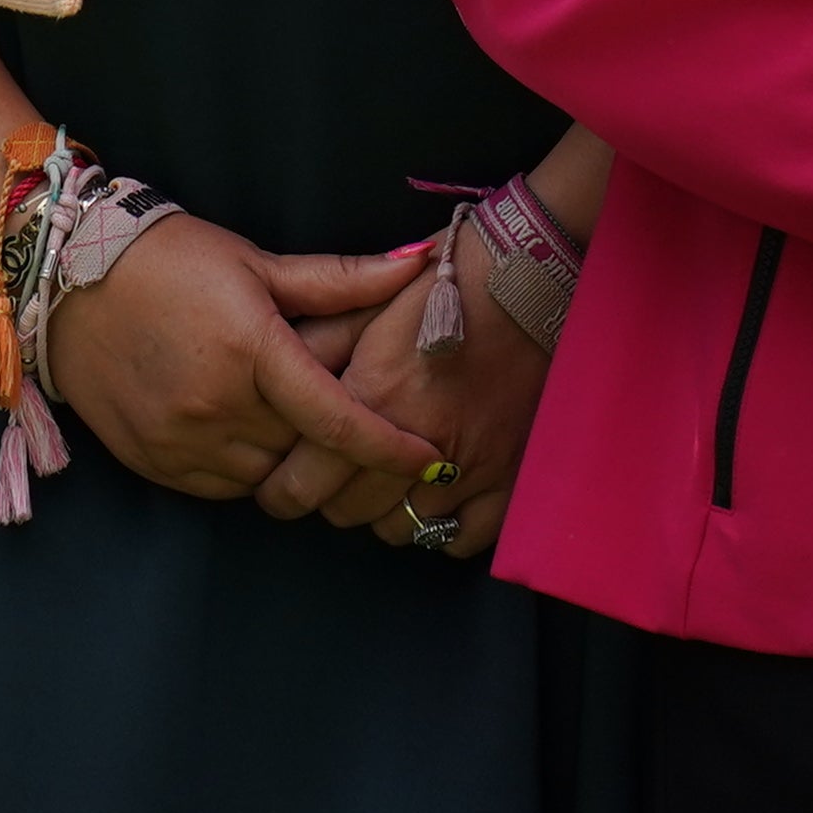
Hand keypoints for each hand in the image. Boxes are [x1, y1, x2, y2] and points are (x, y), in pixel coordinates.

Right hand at [39, 216, 437, 502]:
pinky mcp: (155, 462)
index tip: (431, 455)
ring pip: (268, 476)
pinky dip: (245, 465)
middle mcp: (217, 404)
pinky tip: (239, 423)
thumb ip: (340, 280)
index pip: (337, 418)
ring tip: (279, 410)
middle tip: (338, 406)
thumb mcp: (254, 262)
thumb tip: (420, 264)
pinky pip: (225, 487)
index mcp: (250, 349)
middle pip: (307, 450)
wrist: (65, 280)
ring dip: (288, 453)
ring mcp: (182, 440)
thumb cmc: (169, 260)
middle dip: (332, 437)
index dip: (389, 445)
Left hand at [262, 214, 563, 547]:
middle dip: (331, 499)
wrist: (534, 275)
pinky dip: (443, 530)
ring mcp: (468, 465)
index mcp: (372, 395)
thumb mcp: (373, 304)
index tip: (278, 486)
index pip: (305, 479)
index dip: (283, 489)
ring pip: (401, 528)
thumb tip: (286, 374)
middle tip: (332, 482)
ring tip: (384, 487)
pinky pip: (463, 538)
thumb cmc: (451, 276)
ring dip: (385, 512)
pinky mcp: (512, 476)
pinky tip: (435, 503)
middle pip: (348, 511)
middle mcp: (415, 440)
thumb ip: (326, 348)